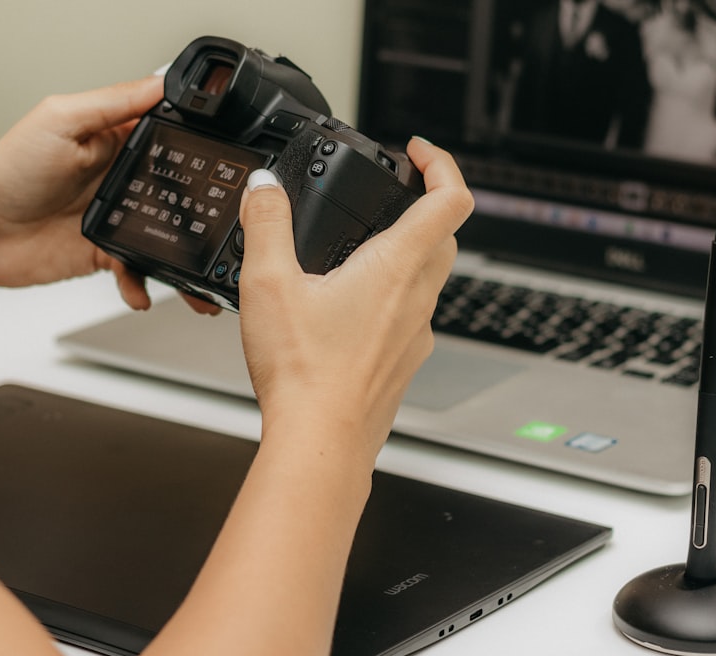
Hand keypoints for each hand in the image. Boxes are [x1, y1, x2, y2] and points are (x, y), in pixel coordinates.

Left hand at [0, 76, 217, 313]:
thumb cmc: (8, 173)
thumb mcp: (59, 120)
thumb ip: (111, 103)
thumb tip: (158, 84)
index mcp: (115, 142)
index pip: (167, 139)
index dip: (194, 147)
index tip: (218, 162)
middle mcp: (121, 179)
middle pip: (177, 192)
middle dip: (200, 210)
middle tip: (221, 224)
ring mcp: (117, 218)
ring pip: (168, 236)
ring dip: (183, 257)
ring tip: (197, 274)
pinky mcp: (108, 253)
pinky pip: (140, 270)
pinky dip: (145, 284)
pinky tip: (142, 289)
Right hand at [237, 138, 473, 462]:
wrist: (321, 444)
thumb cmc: (304, 375)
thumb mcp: (268, 284)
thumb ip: (266, 225)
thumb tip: (264, 188)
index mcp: (396, 267)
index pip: (451, 198)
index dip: (441, 163)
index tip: (417, 151)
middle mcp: (418, 298)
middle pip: (446, 234)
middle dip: (425, 203)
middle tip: (391, 194)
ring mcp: (416, 333)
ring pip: (431, 275)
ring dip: (410, 249)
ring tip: (361, 247)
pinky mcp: (404, 361)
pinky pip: (412, 312)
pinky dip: (394, 292)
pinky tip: (350, 306)